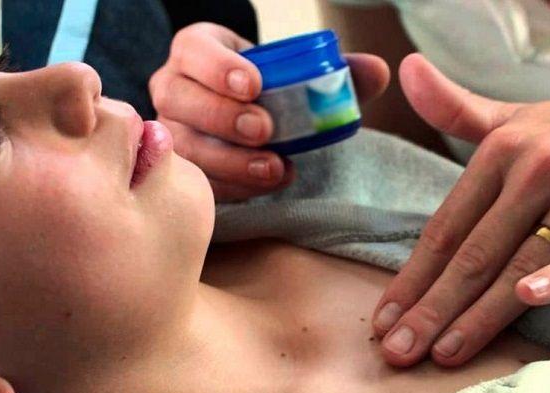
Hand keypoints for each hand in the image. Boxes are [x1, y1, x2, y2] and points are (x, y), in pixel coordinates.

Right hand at [149, 22, 389, 200]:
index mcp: (196, 51)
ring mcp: (170, 130)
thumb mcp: (296, 74)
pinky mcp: (180, 166)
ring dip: (228, 159)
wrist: (243, 118)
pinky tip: (263, 184)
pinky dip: (230, 185)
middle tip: (265, 129)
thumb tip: (378, 71)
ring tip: (272, 167)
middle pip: (178, 98)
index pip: (193, 50)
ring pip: (183, 144)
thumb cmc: (269, 91)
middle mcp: (173, 87)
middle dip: (223, 116)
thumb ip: (337, 71)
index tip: (254, 84)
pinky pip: (195, 179)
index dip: (218, 67)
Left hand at [372, 53, 549, 366]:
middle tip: (398, 349)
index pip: (446, 227)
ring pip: (521, 263)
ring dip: (479, 314)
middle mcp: (539, 167)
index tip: (384, 315)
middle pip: (474, 253)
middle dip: (432, 307)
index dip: (412, 275)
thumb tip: (407, 70)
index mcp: (503, 150)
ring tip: (444, 352)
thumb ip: (457, 108)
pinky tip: (528, 299)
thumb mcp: (517, 118)